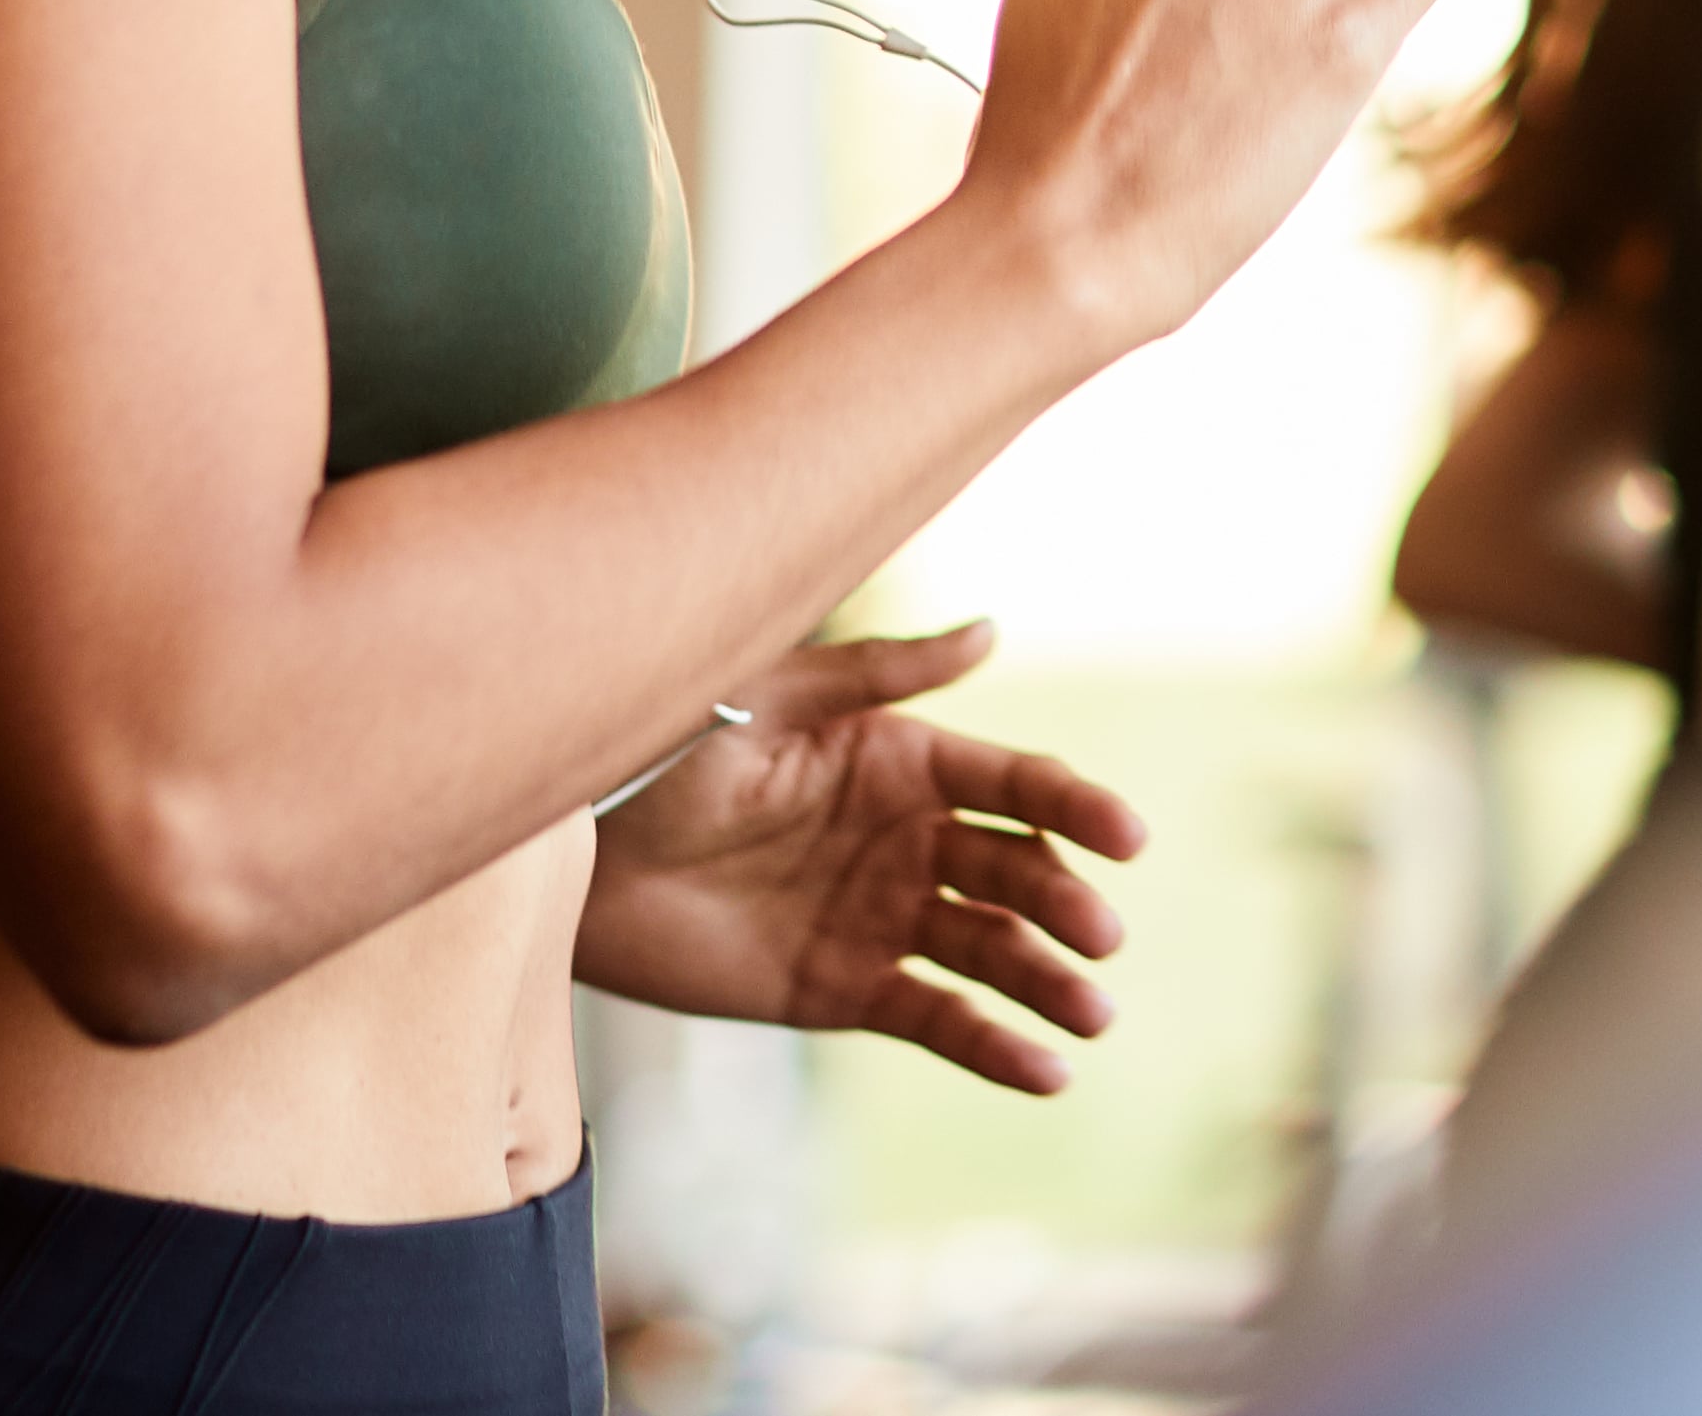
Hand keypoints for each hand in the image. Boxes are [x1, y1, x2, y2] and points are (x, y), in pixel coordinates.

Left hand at [573, 621, 1149, 1094]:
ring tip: (1092, 1017)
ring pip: (990, 952)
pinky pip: (936, 1019)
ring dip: (1049, 983)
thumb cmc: (662, 753)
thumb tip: (992, 629)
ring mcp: (882, 919)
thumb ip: (879, 673)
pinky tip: (1045, 1072)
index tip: (1127, 839)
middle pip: (1014, 873)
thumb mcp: (768, 697)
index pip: (1013, 785)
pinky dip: (994, 1048)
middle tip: (1101, 935)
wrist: (573, 858)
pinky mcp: (846, 992)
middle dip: (1066, 902)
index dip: (1075, 808)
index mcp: (903, 760)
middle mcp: (908, 841)